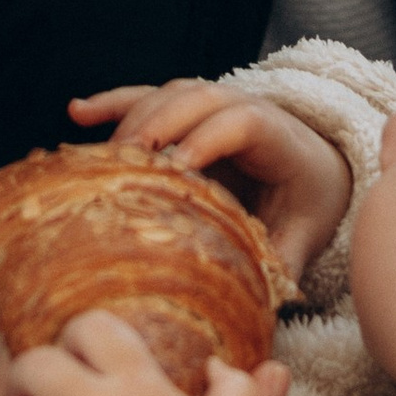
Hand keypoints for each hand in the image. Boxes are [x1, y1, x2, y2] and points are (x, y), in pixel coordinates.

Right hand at [71, 80, 353, 280]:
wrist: (317, 172)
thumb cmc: (308, 206)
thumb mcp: (305, 236)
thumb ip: (283, 263)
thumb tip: (260, 302)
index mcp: (279, 137)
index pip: (243, 123)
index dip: (210, 138)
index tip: (178, 167)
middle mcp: (244, 107)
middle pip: (198, 98)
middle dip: (161, 122)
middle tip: (128, 156)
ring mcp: (212, 104)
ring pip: (169, 93)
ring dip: (132, 117)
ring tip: (102, 153)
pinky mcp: (186, 113)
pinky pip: (147, 98)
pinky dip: (113, 104)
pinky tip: (77, 114)